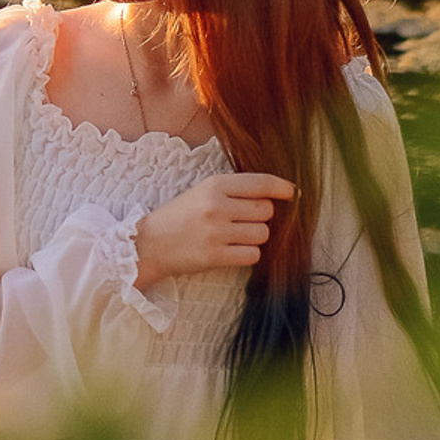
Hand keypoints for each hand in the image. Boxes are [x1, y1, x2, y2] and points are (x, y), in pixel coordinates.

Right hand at [132, 173, 296, 288]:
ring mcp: (216, 232)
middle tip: (243, 222)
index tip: (293, 193)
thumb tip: (277, 196)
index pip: (261, 183)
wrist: (147, 244)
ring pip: (262, 234)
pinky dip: (247, 254)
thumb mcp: (201, 192)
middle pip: (266, 211)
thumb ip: (235, 191)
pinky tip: (232, 251)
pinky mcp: (215, 255)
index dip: (283, 188)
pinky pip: (252, 255)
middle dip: (261, 218)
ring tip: (233, 237)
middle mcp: (216, 206)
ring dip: (254, 238)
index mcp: (214, 185)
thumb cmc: (177, 217)